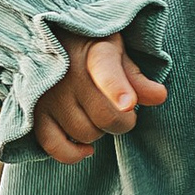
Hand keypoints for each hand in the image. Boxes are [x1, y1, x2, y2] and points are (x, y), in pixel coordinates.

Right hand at [34, 31, 168, 163]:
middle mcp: (68, 74)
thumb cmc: (91, 49)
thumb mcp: (117, 53)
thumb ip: (137, 77)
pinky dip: (73, 154)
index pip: (105, 70)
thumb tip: (159, 97)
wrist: (48, 40)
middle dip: (122, 122)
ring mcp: (49, 96)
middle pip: (105, 116)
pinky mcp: (35, 114)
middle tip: (123, 112)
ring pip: (85, 133)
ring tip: (98, 116)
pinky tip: (86, 148)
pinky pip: (54, 146)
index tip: (128, 103)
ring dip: (98, 132)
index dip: (117, 88)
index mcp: (94, 52)